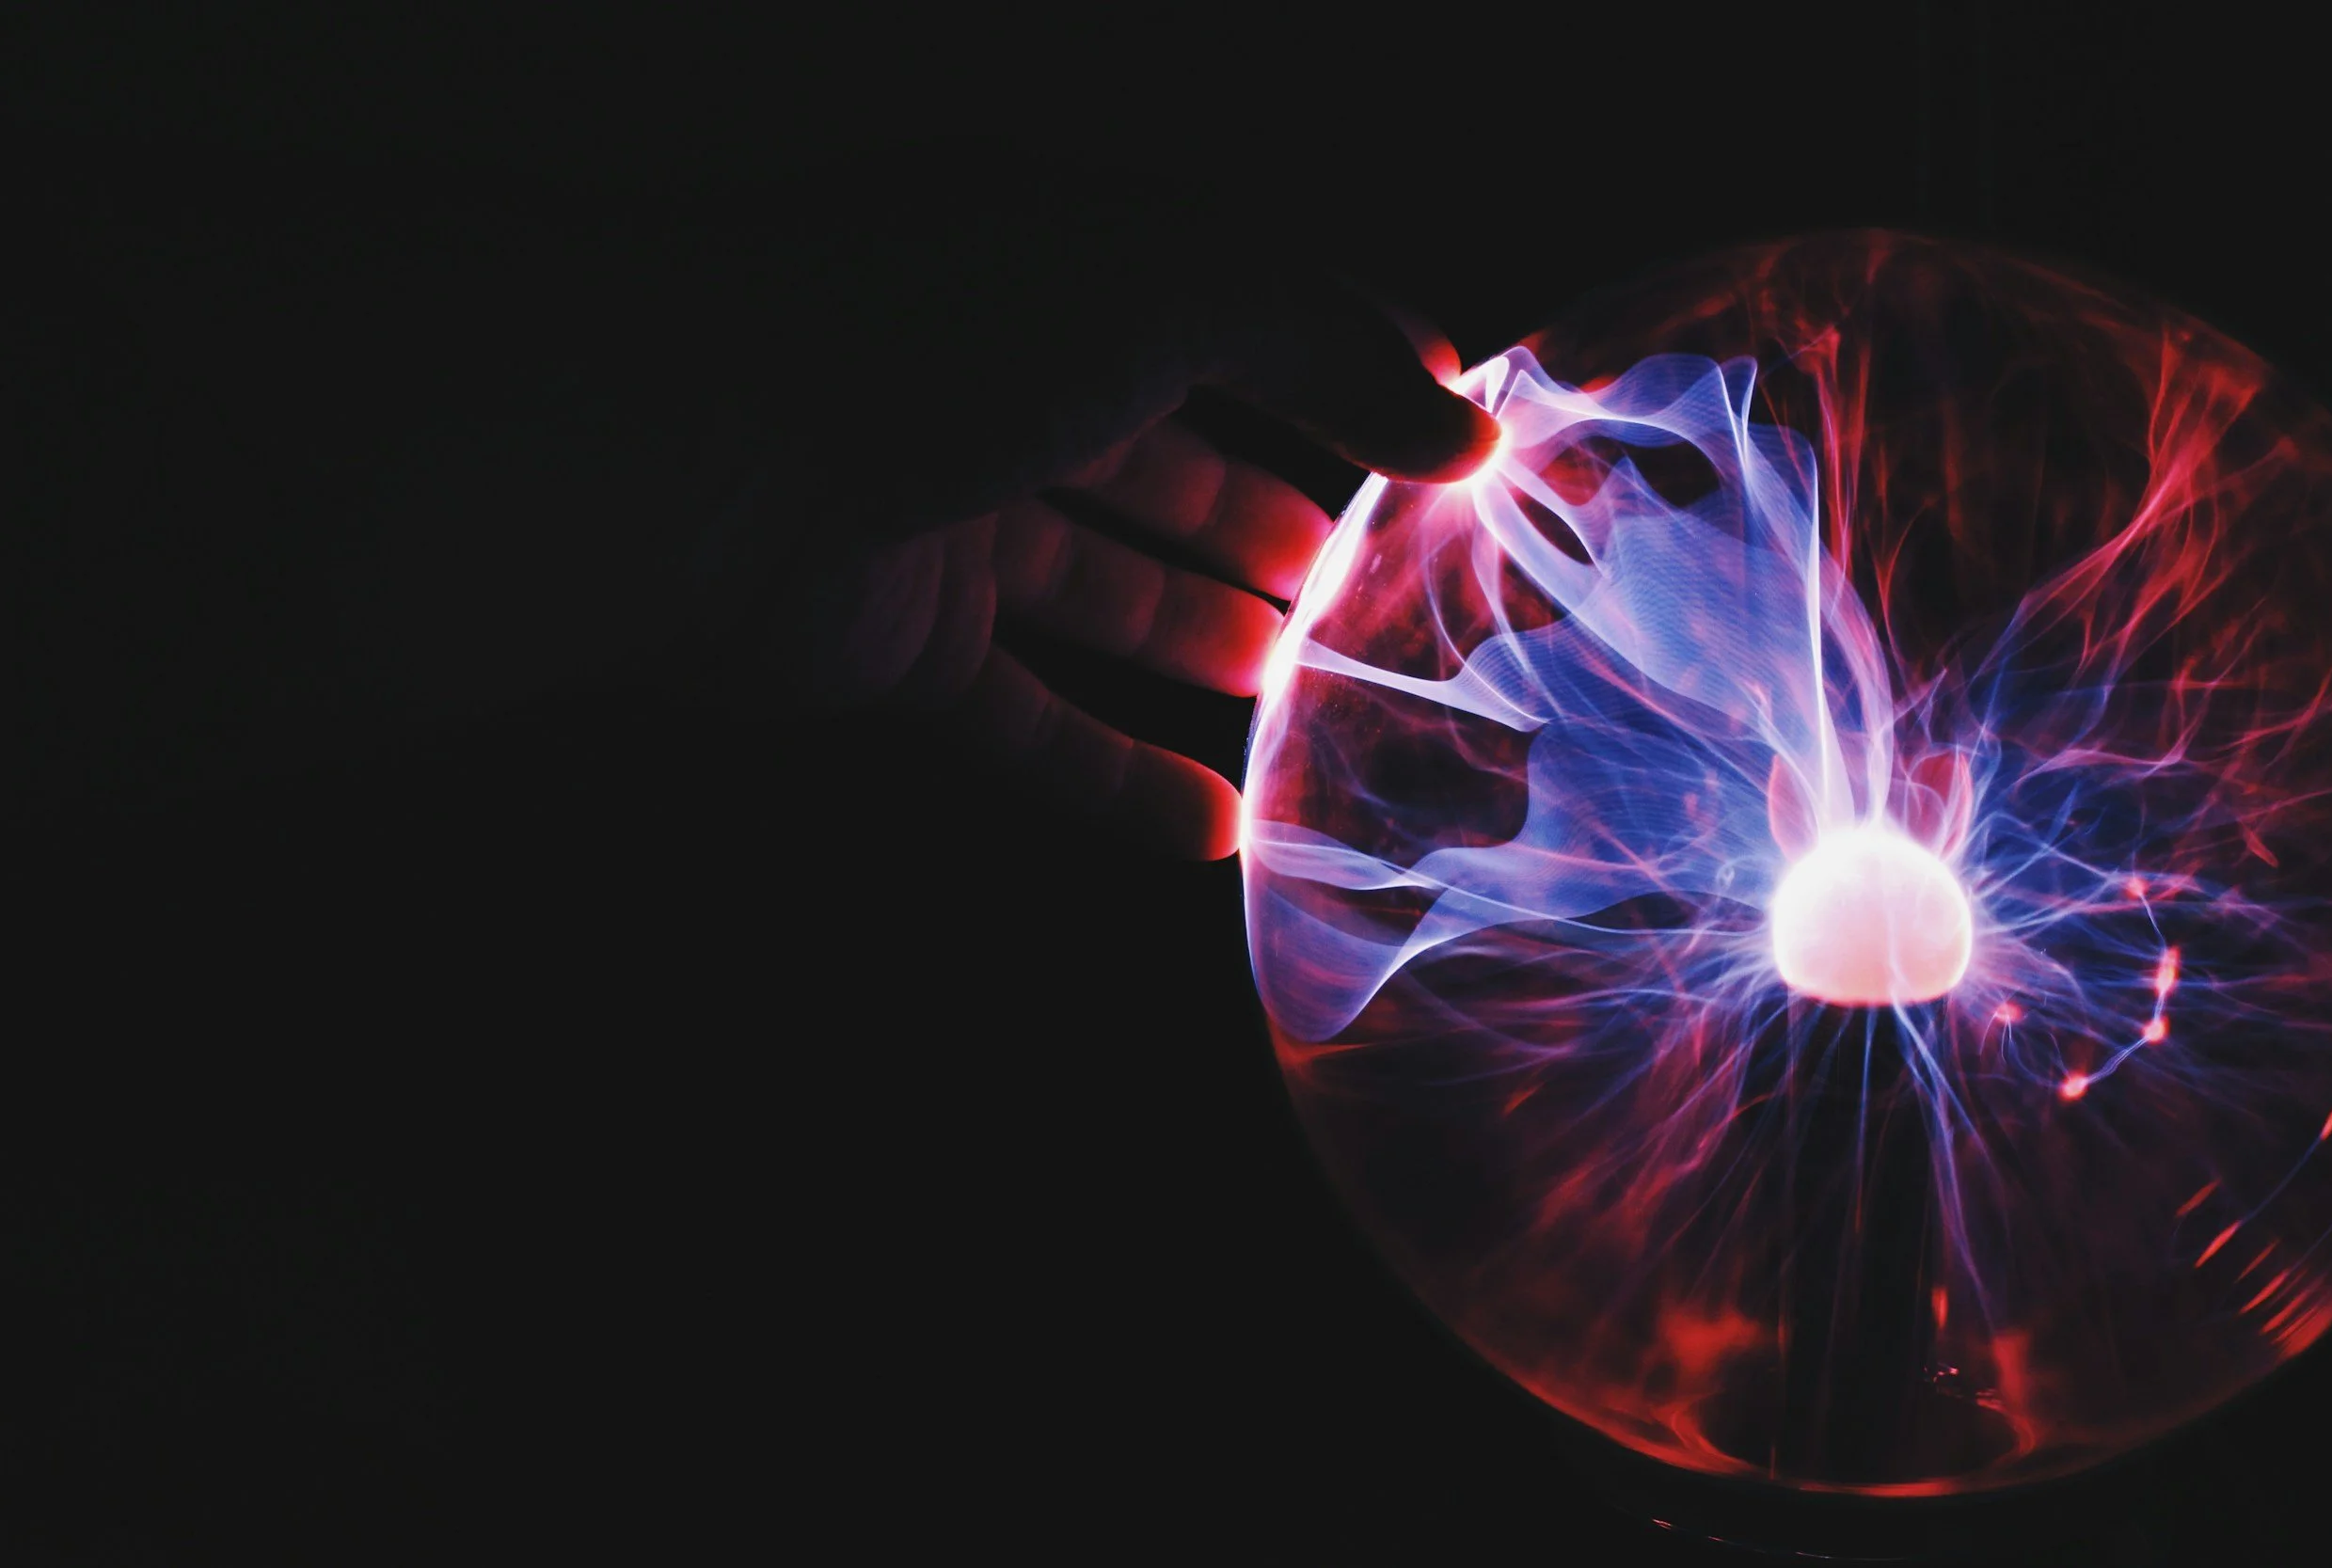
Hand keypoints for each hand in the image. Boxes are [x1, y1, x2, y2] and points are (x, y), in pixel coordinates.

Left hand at [727, 192, 1498, 859]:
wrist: (679, 457)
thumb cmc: (923, 334)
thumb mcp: (1161, 287)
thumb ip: (1320, 340)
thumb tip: (1462, 422)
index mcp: (1070, 270)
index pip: (1245, 320)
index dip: (1353, 387)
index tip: (1459, 471)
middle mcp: (1007, 382)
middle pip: (1181, 469)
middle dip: (1290, 538)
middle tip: (1402, 616)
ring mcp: (946, 517)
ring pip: (1113, 595)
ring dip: (1218, 654)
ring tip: (1332, 721)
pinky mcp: (891, 644)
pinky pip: (1027, 719)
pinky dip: (1114, 778)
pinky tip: (1214, 833)